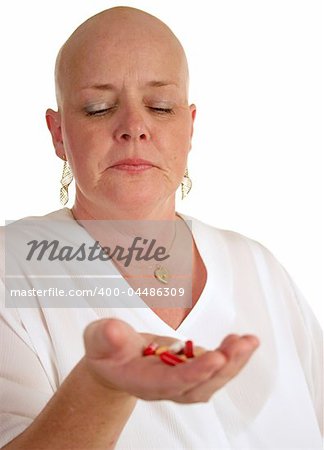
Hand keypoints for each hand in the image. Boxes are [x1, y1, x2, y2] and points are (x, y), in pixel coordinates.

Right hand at [83, 318, 258, 403]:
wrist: (115, 363)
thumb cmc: (107, 353)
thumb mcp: (98, 340)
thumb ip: (105, 337)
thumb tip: (113, 331)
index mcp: (144, 381)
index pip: (173, 382)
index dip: (195, 372)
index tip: (216, 358)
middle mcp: (167, 386)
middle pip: (201, 386)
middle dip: (224, 367)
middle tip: (241, 345)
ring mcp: (181, 380)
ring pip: (212, 379)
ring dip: (234, 362)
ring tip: (248, 341)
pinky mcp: (190, 370)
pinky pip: (215, 368)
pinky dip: (231, 356)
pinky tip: (240, 341)